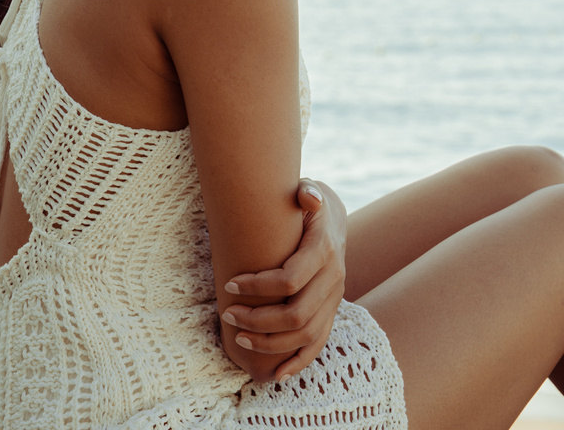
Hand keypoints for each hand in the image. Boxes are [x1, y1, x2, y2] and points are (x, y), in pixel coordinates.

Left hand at [221, 178, 345, 380]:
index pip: (289, 279)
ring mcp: (334, 298)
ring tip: (239, 337)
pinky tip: (276, 374)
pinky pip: (319, 344)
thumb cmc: (308, 204)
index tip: (230, 285)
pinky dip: (298, 362)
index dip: (258, 287)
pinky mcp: (331, 311)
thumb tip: (308, 196)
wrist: (334, 217)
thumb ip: (307, 191)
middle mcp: (333, 277)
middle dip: (258, 320)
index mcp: (324, 249)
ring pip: (306, 334)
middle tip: (228, 314)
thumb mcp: (308, 190)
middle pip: (296, 314)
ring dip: (271, 342)